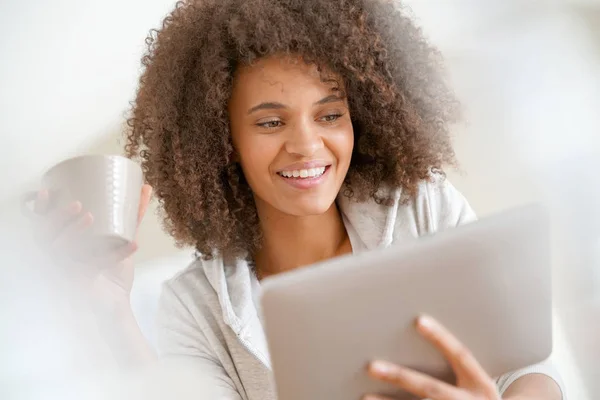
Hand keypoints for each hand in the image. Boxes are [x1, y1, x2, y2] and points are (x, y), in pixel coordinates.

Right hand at [33, 184, 152, 306]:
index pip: (41, 225)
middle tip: (78, 206)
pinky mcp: (81, 282)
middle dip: (58, 218)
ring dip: (71, 232)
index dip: (40, 209)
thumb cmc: (112, 272)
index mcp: (61, 245)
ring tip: (89, 217)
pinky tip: (134, 244)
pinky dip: (118, 253)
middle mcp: (58, 258)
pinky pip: (96, 265)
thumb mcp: (120, 239)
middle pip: (45, 235)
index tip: (45, 191)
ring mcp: (66, 270)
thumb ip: (133, 216)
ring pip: (59, 249)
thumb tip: (146, 188)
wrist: (115, 304)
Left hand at [365, 315, 499, 399]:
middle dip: (400, 377)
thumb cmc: (477, 397)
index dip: (441, 337)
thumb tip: (420, 329)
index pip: (461, 355)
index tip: (419, 320)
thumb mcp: (478, 383)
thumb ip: (456, 364)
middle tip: (372, 366)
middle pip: (431, 388)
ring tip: (364, 397)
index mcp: (481, 384)